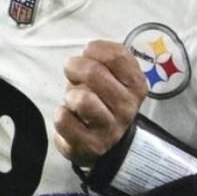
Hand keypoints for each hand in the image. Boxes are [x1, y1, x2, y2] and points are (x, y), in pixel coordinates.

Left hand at [54, 41, 148, 167]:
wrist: (108, 143)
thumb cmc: (105, 101)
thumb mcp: (115, 77)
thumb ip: (108, 58)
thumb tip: (90, 50)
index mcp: (136, 86)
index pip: (116, 55)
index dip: (94, 50)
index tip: (88, 55)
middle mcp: (127, 108)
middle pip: (94, 72)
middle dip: (75, 67)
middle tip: (72, 74)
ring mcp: (109, 129)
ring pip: (82, 98)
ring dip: (70, 95)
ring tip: (73, 101)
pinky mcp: (88, 145)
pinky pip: (63, 119)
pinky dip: (61, 114)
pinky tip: (70, 118)